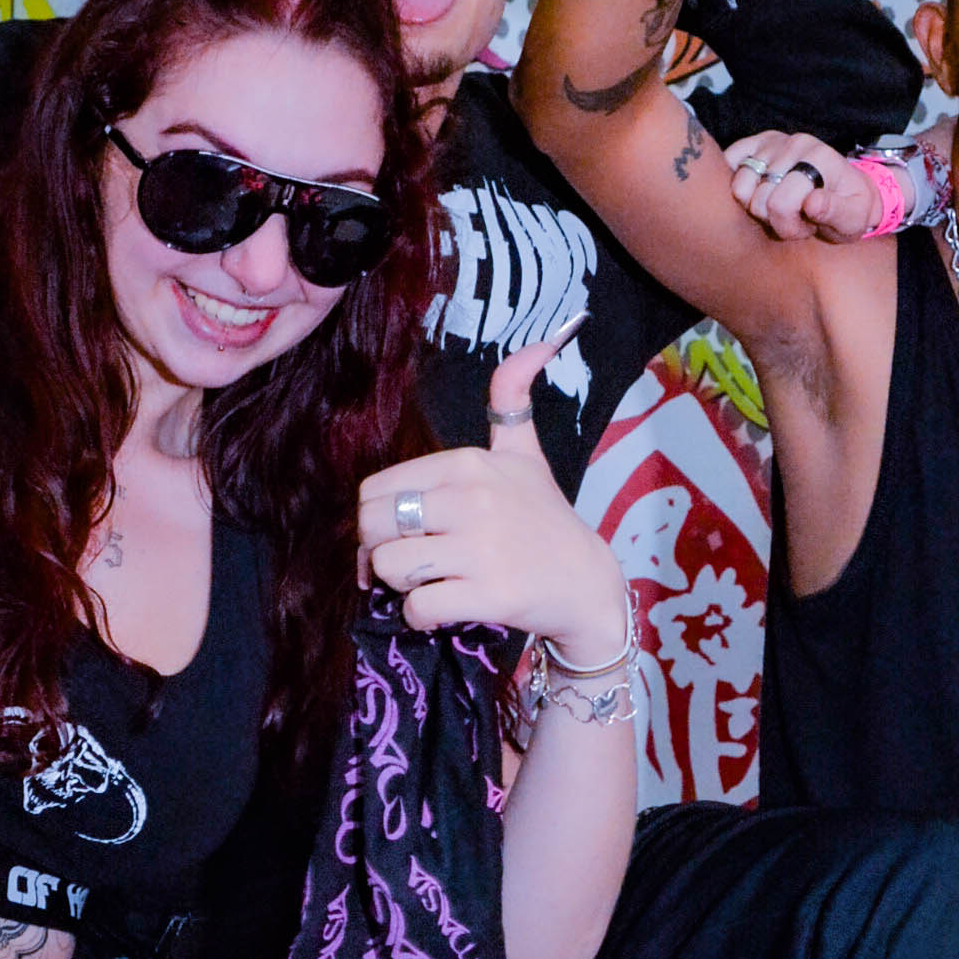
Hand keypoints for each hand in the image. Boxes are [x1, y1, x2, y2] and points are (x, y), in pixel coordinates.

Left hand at [356, 328, 629, 659]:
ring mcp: (481, 548)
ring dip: (399, 585)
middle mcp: (472, 499)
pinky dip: (420, 617)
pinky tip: (443, 609)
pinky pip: (417, 608)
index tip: (401, 534)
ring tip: (427, 583)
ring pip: (389, 566)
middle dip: (377, 551)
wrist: (586, 584)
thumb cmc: (544, 519)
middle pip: (372, 525)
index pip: (376, 489)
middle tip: (404, 563)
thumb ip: (512, 400)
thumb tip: (542, 341)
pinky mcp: (487, 594)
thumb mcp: (525, 454)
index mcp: (468, 463)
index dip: (376, 518)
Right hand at [725, 130, 880, 240]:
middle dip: (774, 219)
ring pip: (739, 187)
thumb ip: (836, 212)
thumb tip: (812, 202)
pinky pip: (728, 163)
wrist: (847, 190)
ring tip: (780, 206)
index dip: (790, 227)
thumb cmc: (849, 210)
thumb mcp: (853, 219)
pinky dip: (738, 185)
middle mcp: (796, 143)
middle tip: (796, 217)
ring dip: (755, 206)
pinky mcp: (755, 142)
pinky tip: (759, 192)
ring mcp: (773, 141)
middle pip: (759, 199)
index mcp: (820, 158)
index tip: (808, 226)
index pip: (781, 204)